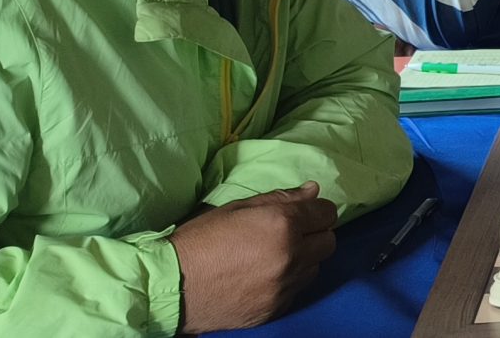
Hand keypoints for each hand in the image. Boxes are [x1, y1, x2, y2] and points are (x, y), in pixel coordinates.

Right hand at [173, 182, 339, 332]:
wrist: (170, 287)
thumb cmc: (199, 240)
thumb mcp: (235, 208)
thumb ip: (280, 198)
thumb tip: (313, 191)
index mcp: (282, 225)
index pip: (326, 213)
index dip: (316, 210)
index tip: (303, 213)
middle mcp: (291, 256)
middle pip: (328, 241)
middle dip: (315, 233)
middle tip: (291, 233)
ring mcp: (285, 286)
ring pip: (315, 267)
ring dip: (304, 258)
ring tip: (275, 255)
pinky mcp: (276, 308)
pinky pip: (297, 289)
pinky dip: (289, 280)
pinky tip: (265, 276)